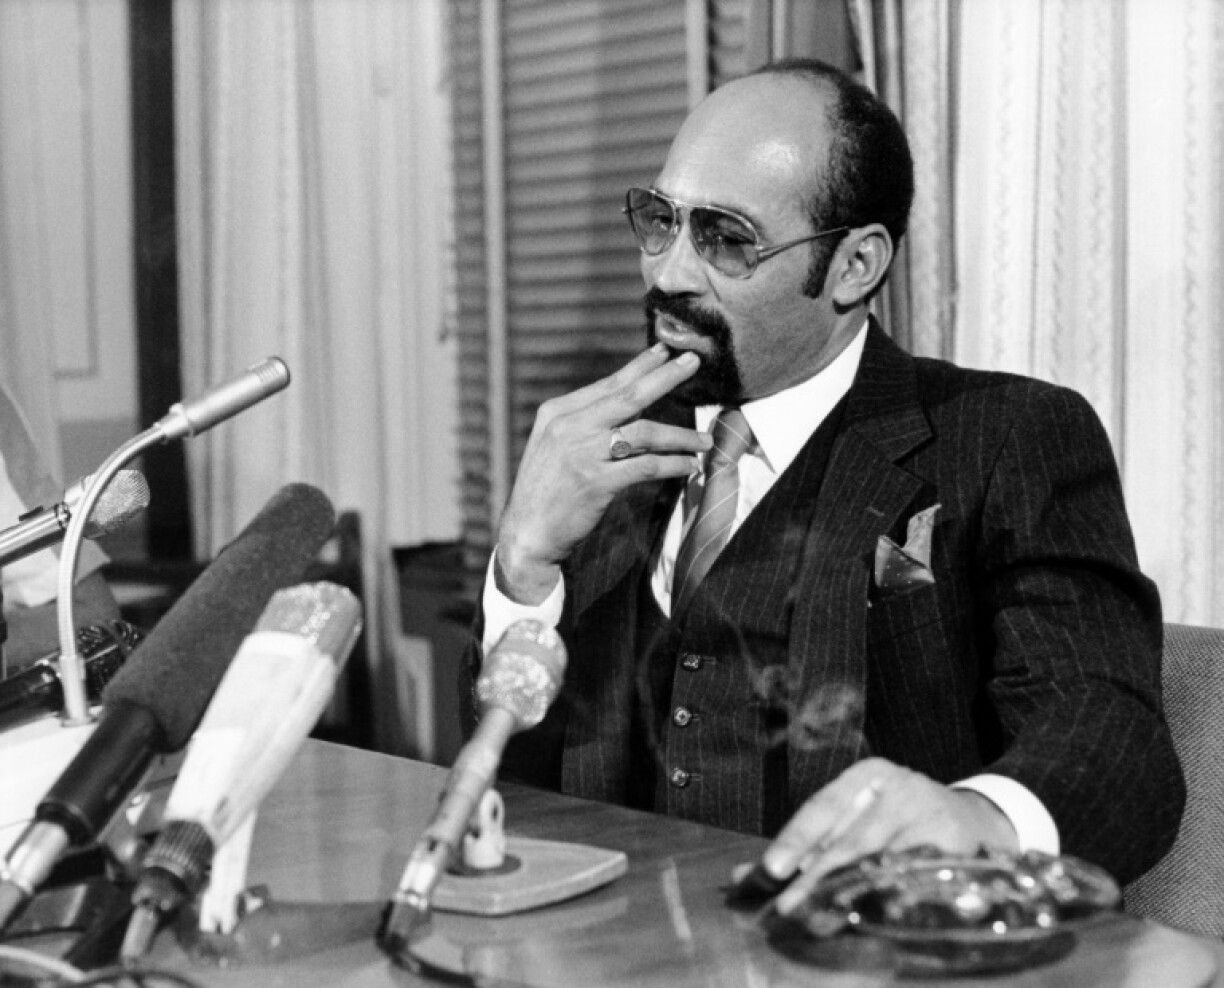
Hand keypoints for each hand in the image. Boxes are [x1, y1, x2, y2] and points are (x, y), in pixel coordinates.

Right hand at [496, 344, 711, 603]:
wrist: (526, 534)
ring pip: (644, 432)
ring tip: (705, 439)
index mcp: (558, 413)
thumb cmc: (546, 492)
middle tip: (693, 361)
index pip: (608, 384)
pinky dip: (672, 464)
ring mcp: (582, 454)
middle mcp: (569, 427)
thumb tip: (630, 405)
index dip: (640, 367)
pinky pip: (646, 466)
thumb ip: (584, 424)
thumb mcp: (554, 446)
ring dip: (680, 435)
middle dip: (665, 377)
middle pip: (628, 395)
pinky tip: (689, 466)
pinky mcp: (596, 483)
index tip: (665, 352)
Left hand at [747, 758, 1020, 915]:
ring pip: (881, 859)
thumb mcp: (855, 816)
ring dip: (849, 892)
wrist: (976, 818)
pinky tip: (874, 913)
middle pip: (849, 837)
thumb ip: (804, 845)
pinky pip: (916, 876)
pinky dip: (893, 896)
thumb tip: (743, 876)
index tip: (773, 868)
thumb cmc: (898, 819)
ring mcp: (930, 814)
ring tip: (820, 916)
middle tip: (789, 906)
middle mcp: (899, 788)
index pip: (823, 804)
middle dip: (816, 877)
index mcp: (867, 775)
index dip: (796, 837)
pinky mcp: (956, 845)